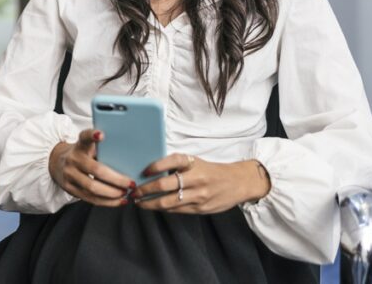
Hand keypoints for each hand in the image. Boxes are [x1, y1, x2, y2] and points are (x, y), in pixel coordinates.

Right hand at [48, 129, 132, 206]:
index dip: (92, 135)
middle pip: (96, 170)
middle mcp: (73, 159)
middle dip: (117, 179)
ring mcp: (69, 174)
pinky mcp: (69, 188)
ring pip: (93, 188)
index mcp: (80, 146)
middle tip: (131, 183)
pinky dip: (107, 202)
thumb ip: (101, 150)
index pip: (84, 138)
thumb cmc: (82, 155)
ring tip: (126, 193)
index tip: (101, 134)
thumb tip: (129, 159)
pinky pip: (90, 198)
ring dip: (113, 193)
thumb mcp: (87, 147)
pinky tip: (119, 201)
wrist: (57, 163)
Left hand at [133, 154, 270, 213]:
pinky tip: (155, 207)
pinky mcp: (201, 208)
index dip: (155, 166)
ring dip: (150, 203)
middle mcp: (195, 178)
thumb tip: (150, 172)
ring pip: (168, 202)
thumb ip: (177, 166)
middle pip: (164, 185)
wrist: (238, 183)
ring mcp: (198, 195)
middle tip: (134, 192)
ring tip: (139, 203)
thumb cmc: (211, 170)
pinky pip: (177, 210)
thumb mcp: (195, 162)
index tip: (143, 171)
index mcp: (193, 163)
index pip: (171, 161)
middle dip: (145, 190)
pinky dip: (164, 209)